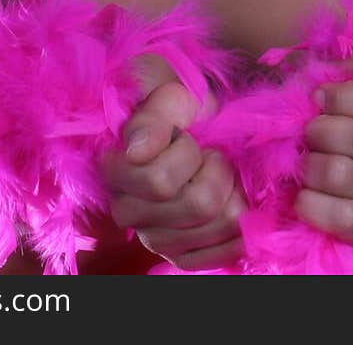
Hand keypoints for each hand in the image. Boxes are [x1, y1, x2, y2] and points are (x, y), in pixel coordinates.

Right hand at [99, 54, 246, 270]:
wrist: (191, 121)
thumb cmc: (178, 105)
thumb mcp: (167, 95)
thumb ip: (151, 119)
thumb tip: (136, 152)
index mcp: (114, 171)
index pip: (160, 182)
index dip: (186, 152)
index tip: (184, 134)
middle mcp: (126, 212)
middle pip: (199, 205)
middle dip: (217, 169)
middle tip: (208, 152)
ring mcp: (154, 239)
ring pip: (219, 224)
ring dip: (231, 190)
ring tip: (217, 173)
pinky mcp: (180, 256)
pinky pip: (226, 251)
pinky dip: (239, 224)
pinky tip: (229, 200)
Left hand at [295, 41, 352, 246]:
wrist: (285, 156)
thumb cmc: (312, 111)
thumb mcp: (328, 79)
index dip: (352, 96)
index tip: (319, 96)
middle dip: (326, 133)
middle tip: (307, 133)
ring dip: (319, 168)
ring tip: (302, 164)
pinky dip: (320, 208)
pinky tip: (301, 197)